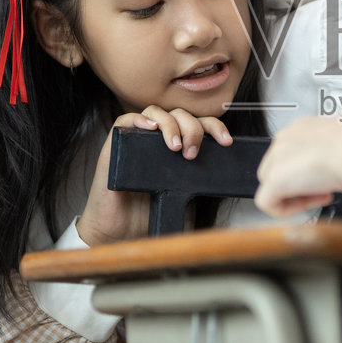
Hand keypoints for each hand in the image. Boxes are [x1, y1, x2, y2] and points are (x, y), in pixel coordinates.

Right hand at [74, 108, 234, 245]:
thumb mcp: (184, 195)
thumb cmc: (151, 212)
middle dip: (192, 129)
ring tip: (175, 147)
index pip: (199, 124)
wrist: (122, 229)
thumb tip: (226, 176)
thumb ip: (201, 182)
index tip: (226, 142)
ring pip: (156, 113)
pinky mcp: (116, 144)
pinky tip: (151, 128)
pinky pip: (126, 120)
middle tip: (191, 153)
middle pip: (180, 115)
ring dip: (170, 125)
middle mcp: (158, 138)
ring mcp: (137, 138)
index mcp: (178, 145)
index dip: (215, 127)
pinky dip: (140, 119)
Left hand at [254, 117, 341, 216]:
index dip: (309, 173)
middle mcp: (285, 139)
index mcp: (301, 129)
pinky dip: (285, 210)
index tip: (326, 179)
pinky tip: (305, 207)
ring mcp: (276, 157)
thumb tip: (333, 170)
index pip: (294, 155)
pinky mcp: (273, 179)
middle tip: (322, 191)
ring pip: (272, 185)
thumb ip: (329, 156)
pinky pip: (267, 202)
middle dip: (300, 186)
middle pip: (279, 170)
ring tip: (318, 197)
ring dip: (295, 197)